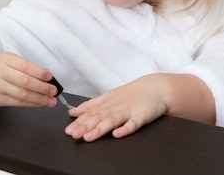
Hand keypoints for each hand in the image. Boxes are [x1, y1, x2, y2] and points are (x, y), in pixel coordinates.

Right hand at [0, 53, 57, 106]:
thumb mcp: (9, 61)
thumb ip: (26, 67)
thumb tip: (47, 77)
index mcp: (5, 59)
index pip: (25, 66)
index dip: (39, 72)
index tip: (50, 77)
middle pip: (24, 81)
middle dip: (42, 88)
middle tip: (54, 91)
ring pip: (22, 94)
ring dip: (39, 99)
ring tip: (50, 101)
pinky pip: (16, 103)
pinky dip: (30, 104)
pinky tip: (39, 103)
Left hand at [64, 73, 214, 141]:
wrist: (155, 88)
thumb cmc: (130, 94)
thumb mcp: (107, 97)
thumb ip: (89, 106)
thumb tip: (71, 112)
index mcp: (106, 103)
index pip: (90, 113)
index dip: (79, 122)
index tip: (68, 131)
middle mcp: (115, 107)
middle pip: (98, 117)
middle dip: (85, 126)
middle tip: (74, 135)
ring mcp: (128, 111)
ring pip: (112, 121)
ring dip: (100, 129)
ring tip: (89, 137)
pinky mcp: (141, 116)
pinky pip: (133, 124)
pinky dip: (125, 129)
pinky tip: (117, 134)